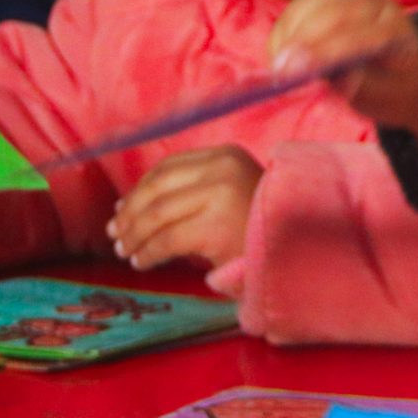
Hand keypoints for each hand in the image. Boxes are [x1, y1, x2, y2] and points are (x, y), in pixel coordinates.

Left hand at [107, 145, 264, 269]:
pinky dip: (148, 252)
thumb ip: (194, 192)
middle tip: (116, 234)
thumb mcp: (232, 193)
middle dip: (130, 213)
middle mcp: (220, 169)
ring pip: (157, 214)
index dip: (139, 190)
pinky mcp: (214, 225)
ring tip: (126, 251)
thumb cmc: (263, 227)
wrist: (301, 249)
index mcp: (224, 155)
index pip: (168, 168)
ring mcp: (218, 195)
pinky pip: (166, 239)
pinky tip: (141, 262)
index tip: (121, 209)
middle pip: (157, 188)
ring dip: (135, 235)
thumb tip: (128, 207)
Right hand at [266, 0, 417, 143]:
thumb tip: (333, 78)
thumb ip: (361, 85)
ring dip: (289, 35)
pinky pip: (298, 8)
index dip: (325, 51)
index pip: (360, 34)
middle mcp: (374, 3)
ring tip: (279, 67)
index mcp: (396, 27)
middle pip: (333, 13)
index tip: (297, 71)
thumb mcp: (384, 96)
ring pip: (311, 6)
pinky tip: (281, 54)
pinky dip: (284, 29)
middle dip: (302, 41)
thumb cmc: (391, 89)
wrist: (397, 76)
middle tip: (280, 70)